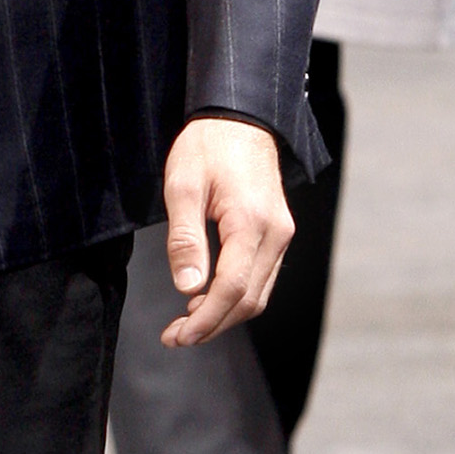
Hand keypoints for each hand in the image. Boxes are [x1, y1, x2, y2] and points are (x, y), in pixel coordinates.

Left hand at [159, 117, 292, 347]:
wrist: (239, 117)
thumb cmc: (206, 146)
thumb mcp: (182, 186)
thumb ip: (185, 239)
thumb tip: (187, 288)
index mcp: (251, 222)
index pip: (232, 288)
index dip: (205, 318)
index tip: (178, 335)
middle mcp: (275, 233)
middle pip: (249, 299)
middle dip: (212, 325)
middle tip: (174, 337)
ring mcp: (280, 234)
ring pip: (257, 293)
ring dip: (223, 314)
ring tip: (185, 324)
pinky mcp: (277, 233)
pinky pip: (260, 277)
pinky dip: (235, 296)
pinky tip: (205, 298)